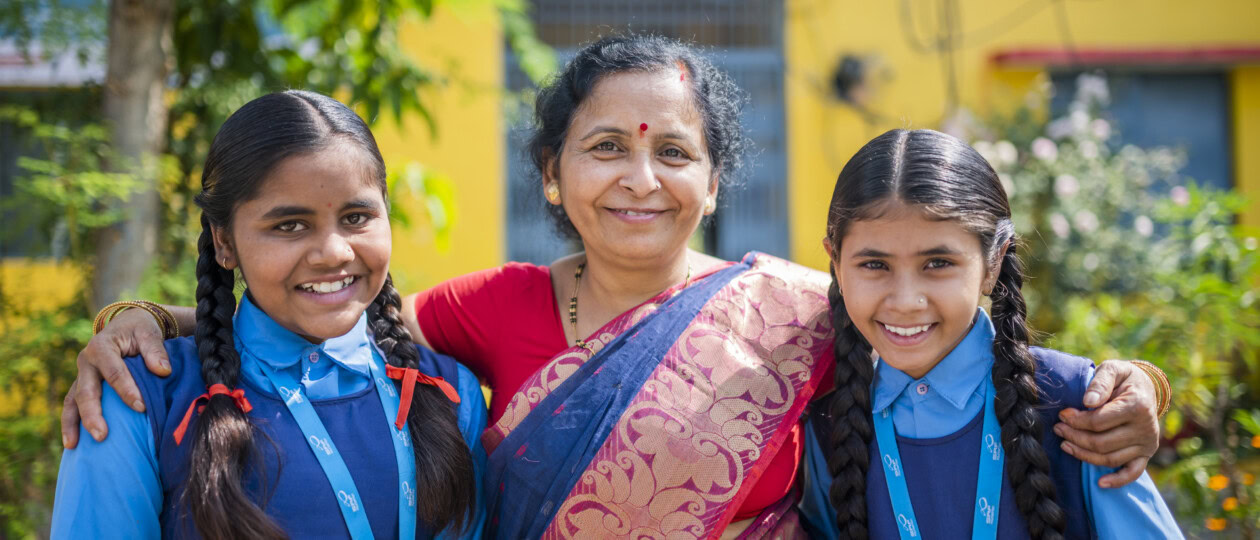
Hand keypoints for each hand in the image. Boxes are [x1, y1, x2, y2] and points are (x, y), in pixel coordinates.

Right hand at [61, 308, 171, 448]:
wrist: (127, 324)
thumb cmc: (140, 330)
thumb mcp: (149, 332)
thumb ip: (155, 350)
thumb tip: (163, 370)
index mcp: (102, 347)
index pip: (114, 372)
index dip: (127, 390)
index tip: (141, 407)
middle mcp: (86, 361)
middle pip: (86, 391)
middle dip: (93, 414)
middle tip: (102, 435)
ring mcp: (81, 375)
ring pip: (72, 401)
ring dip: (73, 424)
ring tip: (73, 446)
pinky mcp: (81, 385)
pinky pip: (71, 405)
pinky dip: (70, 423)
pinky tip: (72, 444)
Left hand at [1053, 359, 1160, 487]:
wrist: (1146, 388)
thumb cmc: (1124, 378)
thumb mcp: (1113, 369)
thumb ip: (1100, 382)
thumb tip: (1088, 402)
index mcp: (1137, 406)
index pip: (1099, 421)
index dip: (1076, 420)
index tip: (1062, 415)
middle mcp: (1145, 428)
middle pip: (1101, 442)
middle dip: (1075, 437)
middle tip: (1058, 429)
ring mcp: (1147, 444)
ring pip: (1110, 458)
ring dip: (1084, 454)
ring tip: (1064, 444)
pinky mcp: (1146, 454)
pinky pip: (1132, 472)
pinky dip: (1117, 480)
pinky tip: (1100, 483)